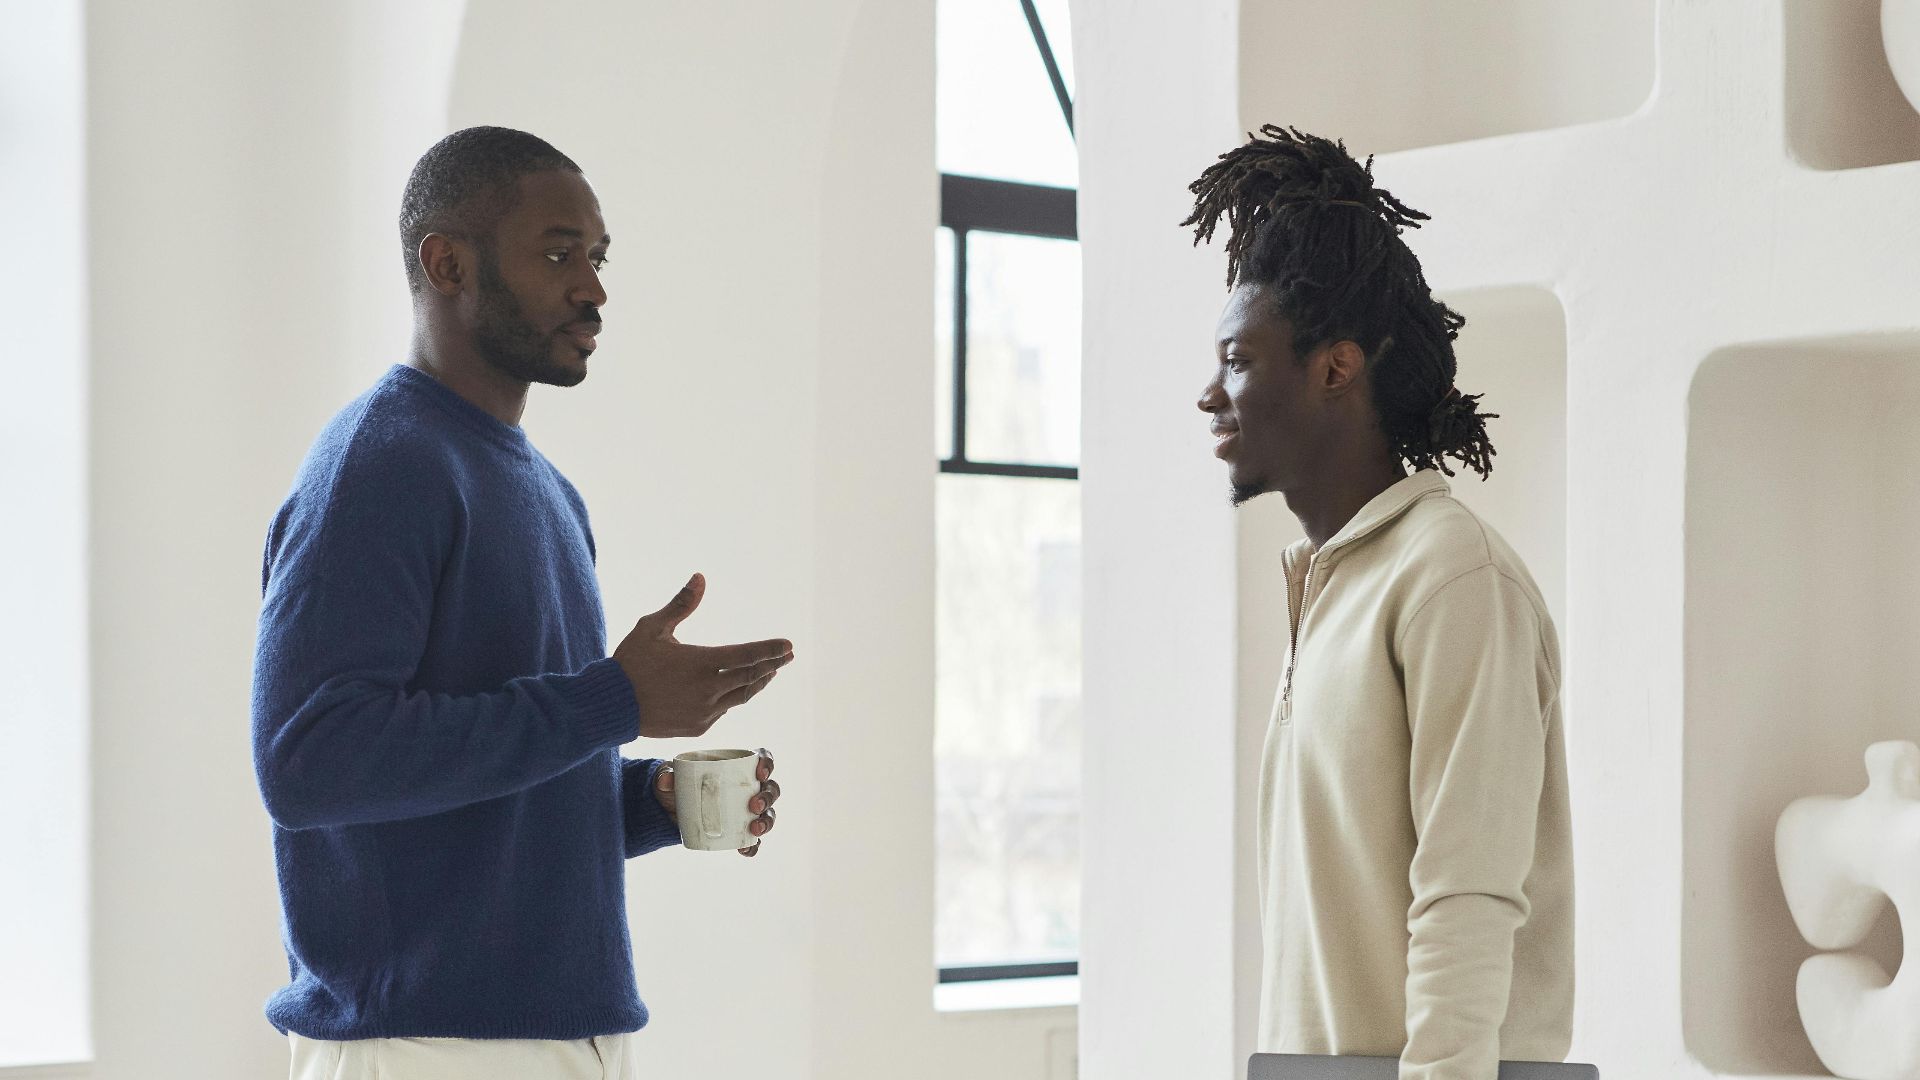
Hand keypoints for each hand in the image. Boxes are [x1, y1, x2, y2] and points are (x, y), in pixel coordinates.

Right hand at [613, 574, 793, 738]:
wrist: (610, 706)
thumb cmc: (630, 663)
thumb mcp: (652, 628)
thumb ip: (680, 604)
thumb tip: (700, 577)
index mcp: (701, 663)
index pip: (747, 655)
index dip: (771, 650)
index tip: (789, 645)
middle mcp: (708, 690)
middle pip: (751, 677)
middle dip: (772, 665)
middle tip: (788, 655)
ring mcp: (704, 712)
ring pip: (741, 696)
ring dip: (757, 683)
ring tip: (769, 672)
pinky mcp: (697, 727)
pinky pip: (723, 710)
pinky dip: (732, 697)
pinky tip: (736, 689)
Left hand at [654, 748, 779, 856]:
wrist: (671, 809)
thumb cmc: (678, 784)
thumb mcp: (670, 776)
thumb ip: (667, 775)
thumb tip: (665, 781)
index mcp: (738, 766)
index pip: (762, 759)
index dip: (767, 763)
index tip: (760, 772)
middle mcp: (749, 787)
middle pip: (770, 788)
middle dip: (768, 797)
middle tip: (754, 806)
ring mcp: (747, 810)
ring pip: (768, 814)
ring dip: (767, 821)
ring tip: (755, 829)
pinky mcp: (740, 831)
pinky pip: (753, 839)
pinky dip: (752, 845)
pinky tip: (745, 850)